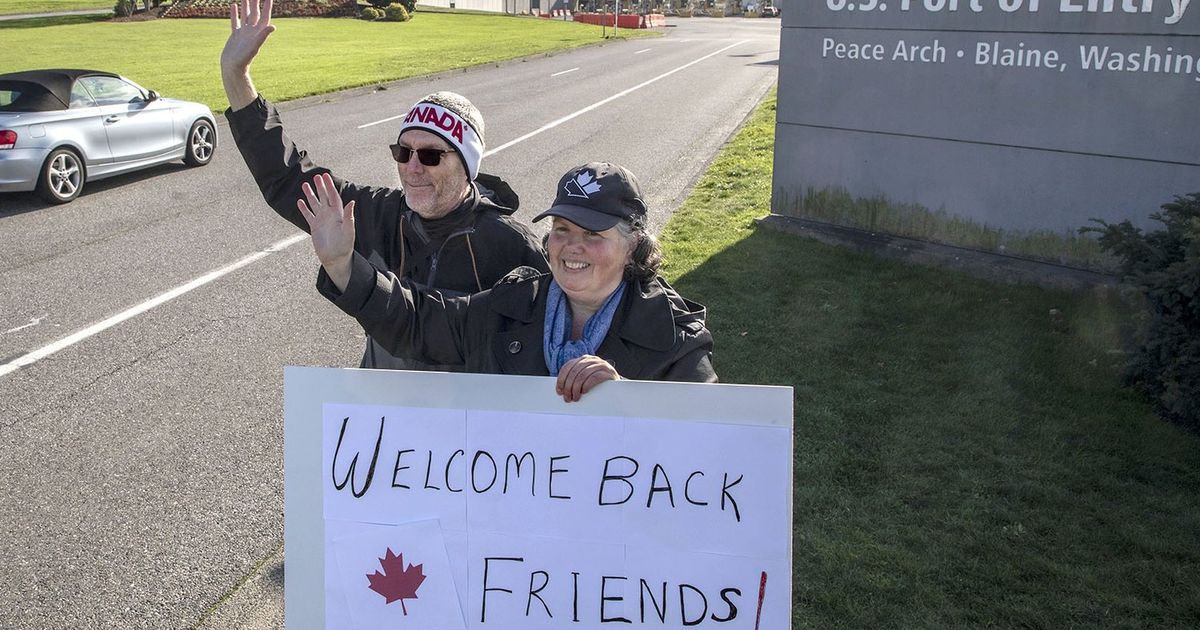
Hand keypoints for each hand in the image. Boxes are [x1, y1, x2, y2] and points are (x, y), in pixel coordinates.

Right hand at [221, 0, 274, 75]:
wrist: (233, 67)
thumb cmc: (244, 59)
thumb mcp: (254, 46)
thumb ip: (263, 36)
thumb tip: (273, 26)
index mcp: (258, 32)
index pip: (265, 15)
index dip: (267, 6)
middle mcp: (252, 31)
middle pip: (256, 13)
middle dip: (256, 2)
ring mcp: (244, 32)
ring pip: (246, 15)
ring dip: (246, 6)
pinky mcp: (235, 35)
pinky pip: (236, 21)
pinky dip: (235, 13)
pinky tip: (234, 5)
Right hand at [296, 173, 355, 289]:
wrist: (336, 258)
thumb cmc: (345, 246)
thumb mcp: (348, 231)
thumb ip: (349, 217)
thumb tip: (351, 202)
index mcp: (338, 214)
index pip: (333, 196)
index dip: (329, 186)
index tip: (325, 176)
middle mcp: (330, 215)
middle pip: (324, 197)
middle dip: (320, 187)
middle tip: (316, 176)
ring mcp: (321, 220)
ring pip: (315, 204)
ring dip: (310, 195)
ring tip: (305, 185)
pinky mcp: (314, 227)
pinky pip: (308, 215)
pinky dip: (304, 209)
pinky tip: (299, 202)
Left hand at [555, 355, 619, 402]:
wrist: (618, 386)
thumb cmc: (599, 384)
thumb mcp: (585, 378)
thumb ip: (575, 379)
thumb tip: (561, 390)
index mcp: (583, 360)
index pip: (568, 366)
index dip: (561, 379)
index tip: (559, 391)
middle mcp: (591, 359)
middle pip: (574, 371)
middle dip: (568, 386)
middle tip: (567, 398)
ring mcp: (600, 364)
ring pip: (583, 374)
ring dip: (576, 388)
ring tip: (575, 398)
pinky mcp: (608, 372)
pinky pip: (594, 377)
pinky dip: (587, 385)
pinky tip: (584, 391)